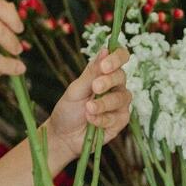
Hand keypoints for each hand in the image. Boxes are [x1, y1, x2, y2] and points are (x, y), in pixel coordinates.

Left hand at [47, 48, 131, 163]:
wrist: (63, 135)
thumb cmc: (69, 109)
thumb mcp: (76, 89)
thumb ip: (92, 72)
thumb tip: (105, 50)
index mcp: (104, 73)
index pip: (120, 57)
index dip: (117, 58)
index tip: (105, 66)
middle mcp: (116, 86)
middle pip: (122, 76)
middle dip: (108, 81)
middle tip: (94, 87)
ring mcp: (120, 104)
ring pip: (121, 98)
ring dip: (103, 103)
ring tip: (88, 109)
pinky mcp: (120, 121)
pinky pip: (117, 117)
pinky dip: (102, 119)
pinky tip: (90, 120)